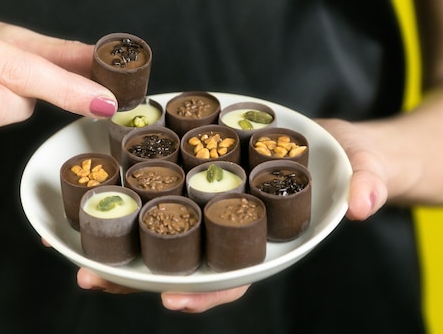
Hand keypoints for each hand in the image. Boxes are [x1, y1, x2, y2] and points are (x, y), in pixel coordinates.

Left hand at [73, 118, 388, 311]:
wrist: (328, 142)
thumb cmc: (346, 161)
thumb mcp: (361, 167)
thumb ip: (367, 182)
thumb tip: (362, 205)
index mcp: (266, 241)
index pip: (235, 276)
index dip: (206, 292)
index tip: (174, 299)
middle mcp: (231, 232)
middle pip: (183, 265)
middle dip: (139, 279)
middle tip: (94, 281)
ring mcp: (210, 208)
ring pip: (161, 237)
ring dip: (118, 248)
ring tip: (76, 253)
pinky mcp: (195, 180)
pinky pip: (159, 196)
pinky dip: (128, 202)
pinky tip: (96, 201)